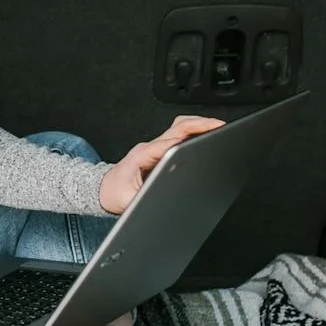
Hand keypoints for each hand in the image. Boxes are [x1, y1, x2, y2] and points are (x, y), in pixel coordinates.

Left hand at [98, 115, 224, 214]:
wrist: (103, 191)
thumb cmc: (114, 195)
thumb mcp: (129, 201)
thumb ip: (146, 198)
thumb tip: (165, 198)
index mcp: (142, 156)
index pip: (170, 143)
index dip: (189, 140)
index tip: (207, 139)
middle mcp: (149, 147)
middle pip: (178, 127)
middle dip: (201, 124)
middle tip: (222, 127)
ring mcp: (154, 146)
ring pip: (179, 126)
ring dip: (199, 125)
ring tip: (219, 128)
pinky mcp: (158, 149)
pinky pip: (179, 134)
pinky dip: (195, 131)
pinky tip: (207, 135)